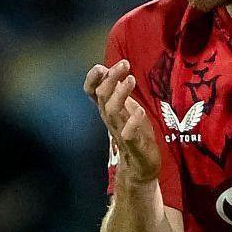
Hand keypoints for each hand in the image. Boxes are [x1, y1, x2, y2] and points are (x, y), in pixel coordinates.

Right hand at [84, 60, 160, 183]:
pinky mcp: (134, 145)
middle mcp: (110, 119)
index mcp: (107, 109)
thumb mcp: (126, 108)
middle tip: (124, 64)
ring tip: (131, 80)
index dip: (92, 79)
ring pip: (112, 111)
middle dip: (111, 78)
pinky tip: (140, 111)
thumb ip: (118, 91)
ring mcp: (121, 132)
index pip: (91, 92)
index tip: (101, 66)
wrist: (140, 166)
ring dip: (120, 94)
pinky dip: (133, 121)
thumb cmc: (134, 133)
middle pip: (102, 96)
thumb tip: (110, 69)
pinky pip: (129, 133)